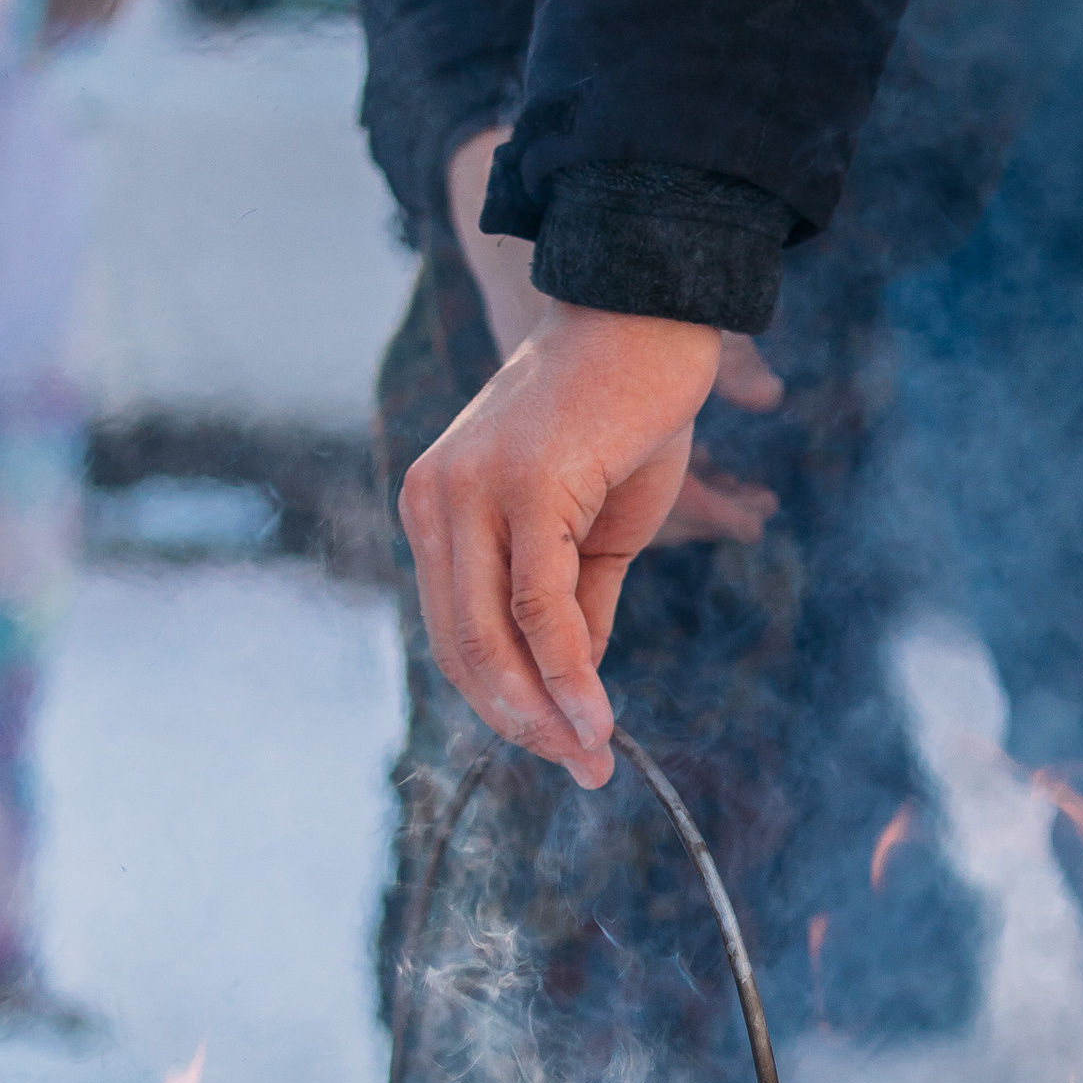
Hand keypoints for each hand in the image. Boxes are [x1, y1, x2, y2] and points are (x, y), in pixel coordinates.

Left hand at [423, 139, 782, 745]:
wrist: (649, 314)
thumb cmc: (624, 414)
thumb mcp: (592, 528)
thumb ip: (572, 603)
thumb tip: (573, 690)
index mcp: (436, 508)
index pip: (455, 631)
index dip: (505, 701)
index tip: (563, 748)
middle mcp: (433, 500)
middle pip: (460, 648)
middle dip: (522, 722)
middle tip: (582, 767)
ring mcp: (469, 491)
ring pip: (489, 639)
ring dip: (544, 712)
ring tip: (593, 754)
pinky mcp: (520, 488)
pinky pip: (538, 609)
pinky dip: (569, 672)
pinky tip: (598, 715)